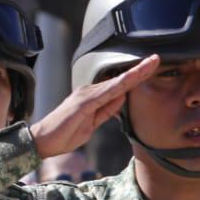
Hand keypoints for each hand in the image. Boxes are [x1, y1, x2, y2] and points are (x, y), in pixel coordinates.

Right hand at [29, 56, 158, 158]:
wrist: (42, 141)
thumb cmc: (64, 134)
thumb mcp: (92, 125)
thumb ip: (106, 111)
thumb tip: (121, 99)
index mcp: (92, 97)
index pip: (119, 86)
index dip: (136, 76)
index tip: (151, 67)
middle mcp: (89, 91)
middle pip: (120, 80)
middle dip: (140, 70)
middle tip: (157, 58)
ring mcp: (86, 95)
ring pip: (116, 83)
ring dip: (134, 74)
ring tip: (151, 64)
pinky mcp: (83, 103)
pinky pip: (105, 93)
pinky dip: (120, 85)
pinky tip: (131, 79)